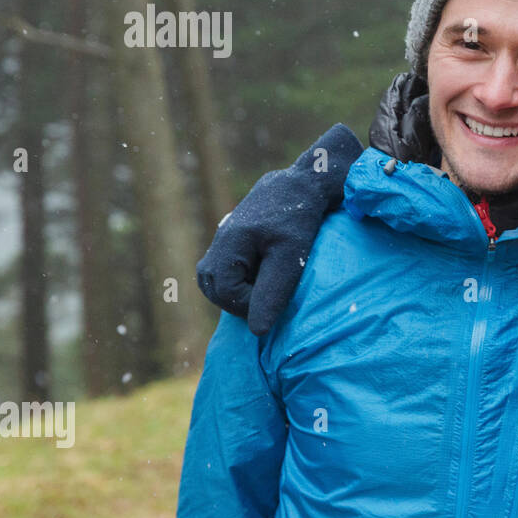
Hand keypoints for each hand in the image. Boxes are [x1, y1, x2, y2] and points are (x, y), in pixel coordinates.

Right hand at [196, 123, 364, 334]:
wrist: (302, 185)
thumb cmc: (300, 220)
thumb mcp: (291, 258)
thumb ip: (273, 293)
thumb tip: (257, 332)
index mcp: (228, 244)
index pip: (225, 295)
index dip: (249, 306)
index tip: (276, 299)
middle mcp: (218, 242)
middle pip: (216, 291)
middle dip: (243, 300)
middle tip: (273, 293)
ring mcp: (221, 241)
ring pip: (217, 283)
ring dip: (241, 292)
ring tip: (269, 283)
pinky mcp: (229, 242)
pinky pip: (225, 273)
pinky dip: (242, 280)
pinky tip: (265, 273)